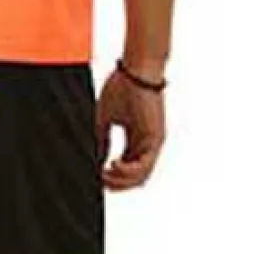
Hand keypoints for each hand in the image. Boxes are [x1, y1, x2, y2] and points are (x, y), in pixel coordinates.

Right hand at [96, 66, 166, 190]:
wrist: (136, 69)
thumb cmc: (121, 87)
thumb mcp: (105, 120)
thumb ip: (103, 142)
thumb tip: (98, 161)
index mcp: (135, 138)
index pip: (126, 167)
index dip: (111, 177)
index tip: (96, 176)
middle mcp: (146, 143)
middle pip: (133, 178)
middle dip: (115, 183)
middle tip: (99, 180)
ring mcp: (153, 143)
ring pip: (139, 177)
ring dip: (120, 181)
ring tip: (104, 174)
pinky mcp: (156, 139)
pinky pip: (144, 167)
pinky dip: (128, 172)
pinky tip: (113, 165)